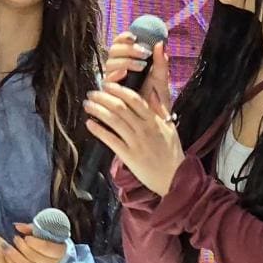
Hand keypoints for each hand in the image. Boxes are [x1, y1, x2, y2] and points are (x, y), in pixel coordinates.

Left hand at [6, 221, 67, 262]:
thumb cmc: (58, 249)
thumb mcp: (52, 237)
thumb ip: (34, 229)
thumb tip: (17, 226)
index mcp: (62, 252)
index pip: (46, 246)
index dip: (33, 241)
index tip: (26, 237)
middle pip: (35, 256)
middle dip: (21, 247)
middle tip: (15, 239)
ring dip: (16, 258)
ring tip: (7, 249)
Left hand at [84, 81, 183, 195]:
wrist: (174, 178)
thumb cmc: (171, 152)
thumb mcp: (170, 127)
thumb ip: (160, 108)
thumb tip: (152, 91)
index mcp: (154, 120)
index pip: (134, 99)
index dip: (118, 90)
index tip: (107, 85)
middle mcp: (144, 129)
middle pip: (120, 108)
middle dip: (103, 98)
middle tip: (92, 93)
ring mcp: (136, 142)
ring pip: (114, 121)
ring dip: (98, 110)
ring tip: (87, 105)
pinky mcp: (129, 156)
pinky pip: (111, 140)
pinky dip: (99, 130)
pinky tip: (89, 123)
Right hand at [103, 30, 171, 117]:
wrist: (154, 122)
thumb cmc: (158, 100)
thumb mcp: (162, 81)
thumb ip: (161, 64)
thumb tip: (161, 43)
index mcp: (130, 62)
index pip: (121, 44)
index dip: (124, 37)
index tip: (134, 36)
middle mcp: (119, 69)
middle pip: (114, 51)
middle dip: (128, 49)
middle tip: (144, 53)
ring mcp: (113, 81)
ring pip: (110, 63)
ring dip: (125, 61)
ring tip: (140, 66)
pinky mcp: (109, 93)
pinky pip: (107, 80)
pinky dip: (115, 75)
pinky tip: (124, 74)